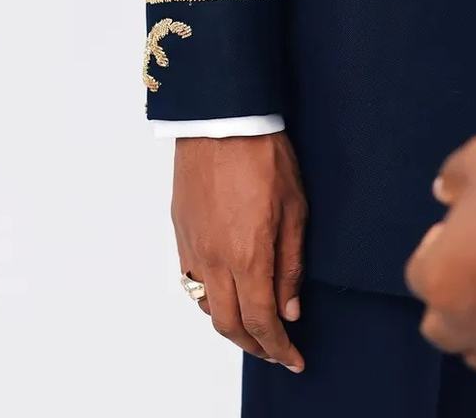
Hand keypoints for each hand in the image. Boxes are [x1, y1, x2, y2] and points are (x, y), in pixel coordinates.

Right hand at [172, 133, 306, 371]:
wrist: (221, 117)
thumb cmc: (262, 155)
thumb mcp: (295, 208)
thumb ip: (290, 264)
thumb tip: (290, 308)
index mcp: (247, 255)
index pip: (261, 322)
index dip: (278, 348)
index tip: (293, 359)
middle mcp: (213, 258)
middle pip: (228, 324)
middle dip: (253, 345)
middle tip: (275, 349)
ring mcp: (192, 244)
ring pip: (205, 305)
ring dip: (229, 323)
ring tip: (252, 323)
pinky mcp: (180, 230)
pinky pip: (190, 278)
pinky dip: (209, 296)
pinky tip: (226, 290)